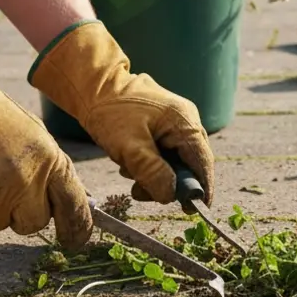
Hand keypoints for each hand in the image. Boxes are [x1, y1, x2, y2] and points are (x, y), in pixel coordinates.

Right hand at [0, 14, 92, 248]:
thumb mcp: (32, 134)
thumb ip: (49, 168)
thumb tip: (68, 199)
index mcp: (48, 159)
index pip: (72, 204)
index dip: (77, 227)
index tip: (75, 240)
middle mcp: (24, 182)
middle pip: (33, 223)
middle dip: (21, 212)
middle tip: (3, 185)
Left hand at [28, 21, 215, 204]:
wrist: (93, 86)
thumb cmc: (110, 112)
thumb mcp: (129, 147)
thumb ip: (153, 173)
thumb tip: (170, 196)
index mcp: (184, 122)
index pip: (203, 162)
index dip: (201, 189)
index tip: (195, 211)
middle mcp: (186, 121)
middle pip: (190, 164)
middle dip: (168, 183)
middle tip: (142, 192)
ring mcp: (176, 122)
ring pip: (175, 161)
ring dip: (155, 174)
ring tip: (129, 172)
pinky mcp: (163, 125)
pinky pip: (165, 153)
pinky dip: (149, 164)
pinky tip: (130, 163)